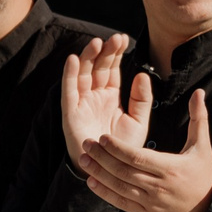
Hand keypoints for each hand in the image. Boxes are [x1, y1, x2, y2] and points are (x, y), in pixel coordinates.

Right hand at [60, 36, 144, 169]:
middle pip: (98, 68)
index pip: (112, 69)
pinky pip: (69, 91)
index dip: (116, 54)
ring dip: (88, 58)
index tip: (124, 39)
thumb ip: (141, 100)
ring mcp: (82, 103)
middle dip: (105, 52)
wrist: (109, 172)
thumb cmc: (123, 149)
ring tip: (97, 43)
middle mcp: (95, 96)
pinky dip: (70, 75)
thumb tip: (142, 74)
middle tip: (115, 38)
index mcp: (111, 96)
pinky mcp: (71, 113)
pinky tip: (74, 60)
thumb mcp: (138, 122)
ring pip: (83, 75)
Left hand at [79, 87, 211, 211]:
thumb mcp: (203, 146)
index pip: (138, 157)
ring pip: (120, 188)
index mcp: (170, 168)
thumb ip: (198, 119)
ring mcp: (151, 202)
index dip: (118, 148)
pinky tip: (92, 182)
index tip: (102, 137)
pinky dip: (105, 194)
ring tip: (83, 159)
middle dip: (102, 158)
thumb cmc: (204, 175)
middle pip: (124, 171)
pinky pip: (122, 203)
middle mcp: (158, 187)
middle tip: (86, 144)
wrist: (209, 210)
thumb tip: (199, 92)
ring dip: (99, 174)